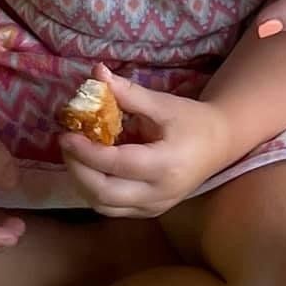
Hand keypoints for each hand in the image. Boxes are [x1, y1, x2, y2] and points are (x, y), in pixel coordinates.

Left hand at [60, 67, 230, 219]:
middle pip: (105, 193)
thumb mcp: (163, 103)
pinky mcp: (150, 212)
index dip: (86, 152)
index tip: (66, 135)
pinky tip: (89, 168)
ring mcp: (154, 207)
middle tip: (65, 145)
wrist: (219, 144)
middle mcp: (160, 193)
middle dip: (77, 170)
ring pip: (105, 206)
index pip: (116, 164)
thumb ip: (129, 93)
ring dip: (82, 183)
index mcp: (166, 164)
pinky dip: (94, 191)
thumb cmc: (192, 121)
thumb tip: (96, 73)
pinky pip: (113, 209)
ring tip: (74, 155)